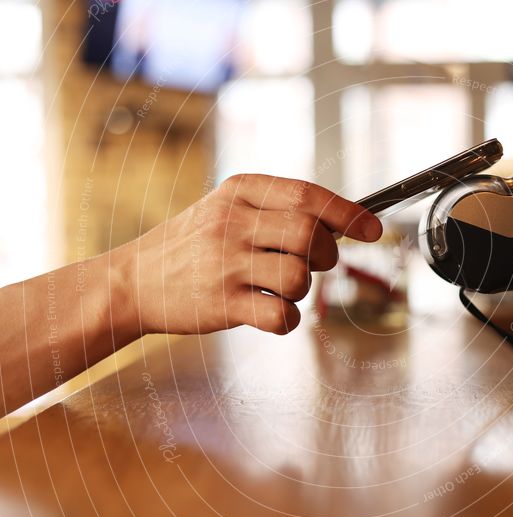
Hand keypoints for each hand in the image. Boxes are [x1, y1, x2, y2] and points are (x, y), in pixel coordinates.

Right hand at [113, 174, 381, 335]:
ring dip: (301, 289)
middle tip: (310, 263)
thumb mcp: (226, 208)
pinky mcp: (221, 303)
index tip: (372, 230)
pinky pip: (280, 315)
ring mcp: (224, 263)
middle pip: (309, 234)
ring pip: (298, 276)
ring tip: (277, 288)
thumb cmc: (191, 245)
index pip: (306, 195)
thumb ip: (276, 209)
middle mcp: (231, 222)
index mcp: (239, 192)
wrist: (132, 281)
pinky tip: (272, 315)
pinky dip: (287, 320)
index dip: (347, 213)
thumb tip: (342, 222)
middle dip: (324, 254)